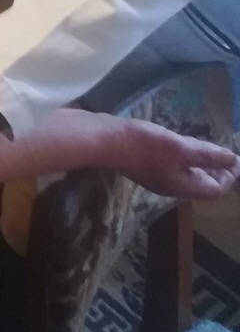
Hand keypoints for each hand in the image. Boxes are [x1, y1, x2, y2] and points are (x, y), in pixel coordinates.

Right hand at [111, 119, 239, 199]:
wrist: (105, 142)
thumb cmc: (145, 146)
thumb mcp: (181, 148)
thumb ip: (207, 155)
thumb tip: (234, 160)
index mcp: (184, 186)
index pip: (215, 189)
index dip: (229, 176)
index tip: (234, 159)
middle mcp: (172, 186)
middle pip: (201, 184)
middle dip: (215, 170)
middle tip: (223, 152)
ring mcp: (157, 177)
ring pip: (186, 174)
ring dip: (199, 163)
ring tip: (205, 146)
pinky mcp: (145, 165)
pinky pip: (172, 165)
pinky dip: (182, 157)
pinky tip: (178, 142)